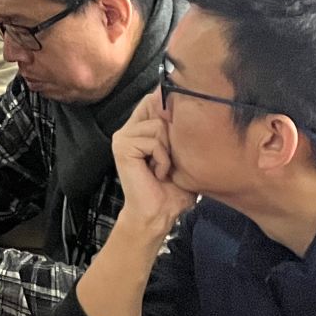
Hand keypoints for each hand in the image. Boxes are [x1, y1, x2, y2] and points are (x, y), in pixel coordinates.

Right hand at [112, 90, 196, 231]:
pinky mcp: (123, 146)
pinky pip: (153, 142)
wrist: (157, 214)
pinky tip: (158, 173)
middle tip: (169, 161)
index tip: (180, 128)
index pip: (152, 101)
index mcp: (139, 129)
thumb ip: (182, 135)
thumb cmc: (172, 190)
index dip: (168, 107)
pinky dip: (163, 160)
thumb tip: (192, 113)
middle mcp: (128, 129)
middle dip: (173, 136)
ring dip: (168, 152)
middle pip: (158, 110)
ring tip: (163, 169)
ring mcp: (123, 136)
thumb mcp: (182, 158)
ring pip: (158, 126)